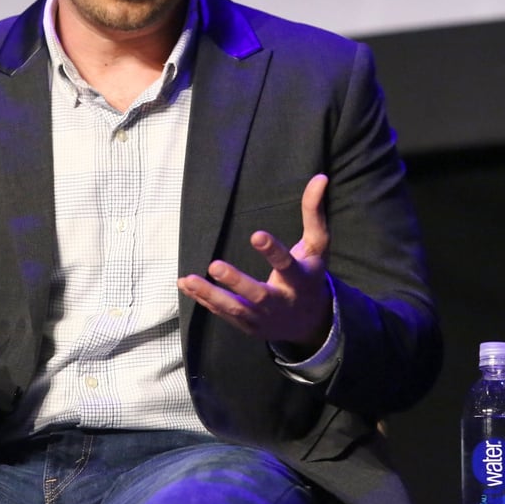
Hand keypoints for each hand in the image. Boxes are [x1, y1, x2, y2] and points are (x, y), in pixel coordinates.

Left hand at [177, 174, 331, 350]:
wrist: (310, 322)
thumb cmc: (310, 274)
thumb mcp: (318, 245)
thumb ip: (314, 213)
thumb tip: (319, 177)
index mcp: (300, 280)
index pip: (287, 265)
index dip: (273, 251)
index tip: (256, 235)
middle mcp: (282, 302)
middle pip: (258, 295)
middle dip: (237, 282)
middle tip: (215, 265)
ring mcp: (264, 318)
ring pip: (236, 309)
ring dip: (211, 295)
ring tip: (188, 279)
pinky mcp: (248, 326)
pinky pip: (224, 314)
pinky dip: (204, 300)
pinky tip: (185, 283)